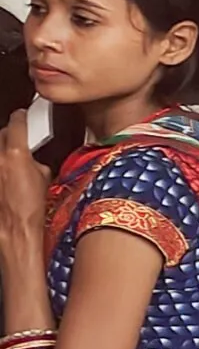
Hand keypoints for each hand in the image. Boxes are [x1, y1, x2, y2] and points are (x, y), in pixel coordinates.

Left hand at [0, 113, 47, 248]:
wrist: (14, 233)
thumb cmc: (31, 212)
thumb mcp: (45, 180)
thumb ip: (36, 162)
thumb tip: (31, 160)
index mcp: (15, 155)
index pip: (17, 124)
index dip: (21, 117)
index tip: (22, 115)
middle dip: (7, 134)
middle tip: (14, 138)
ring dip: (2, 154)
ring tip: (7, 162)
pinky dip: (0, 168)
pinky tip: (5, 177)